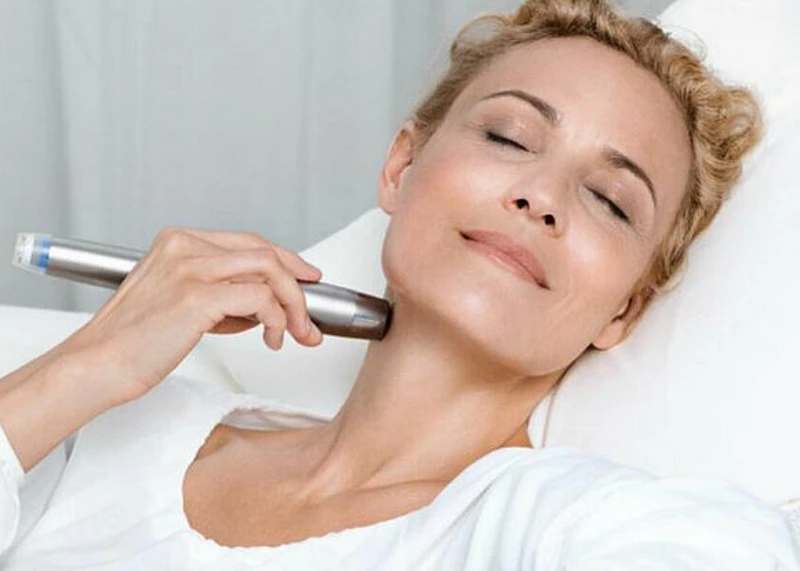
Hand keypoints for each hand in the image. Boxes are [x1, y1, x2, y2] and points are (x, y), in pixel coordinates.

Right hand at [62, 227, 322, 404]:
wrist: (97, 365)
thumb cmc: (134, 342)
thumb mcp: (180, 304)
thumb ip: (220, 295)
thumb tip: (265, 304)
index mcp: (179, 242)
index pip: (249, 242)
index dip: (286, 260)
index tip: (306, 280)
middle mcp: (185, 247)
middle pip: (265, 252)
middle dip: (297, 286)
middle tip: (309, 319)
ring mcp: (191, 268)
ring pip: (269, 271)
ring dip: (292, 305)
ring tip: (293, 334)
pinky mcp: (197, 296)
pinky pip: (260, 298)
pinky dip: (276, 319)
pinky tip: (270, 339)